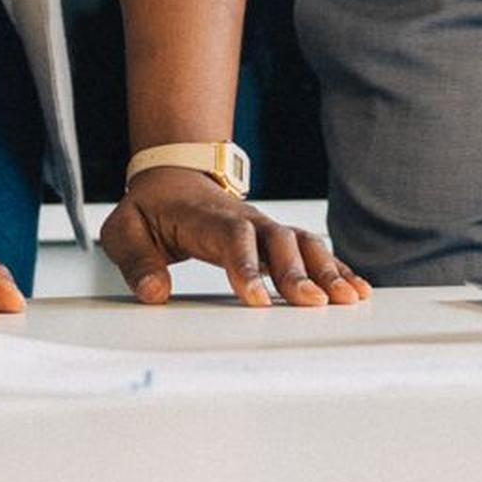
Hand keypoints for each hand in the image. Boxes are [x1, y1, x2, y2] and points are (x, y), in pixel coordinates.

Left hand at [100, 166, 370, 307]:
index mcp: (207, 218)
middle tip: (316, 304)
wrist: (173, 178)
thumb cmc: (150, 209)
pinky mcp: (278, 239)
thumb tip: (155, 292)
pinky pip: (312, 251)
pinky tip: (357, 290)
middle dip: (298, 274)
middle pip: (279, 242)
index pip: (232, 239)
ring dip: (328, 271)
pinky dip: (337, 269)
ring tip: (349, 299)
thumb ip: (136, 261)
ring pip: (303, 245)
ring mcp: (266, 228)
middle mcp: (245, 220)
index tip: (257, 300)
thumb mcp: (124, 230)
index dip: (247, 267)